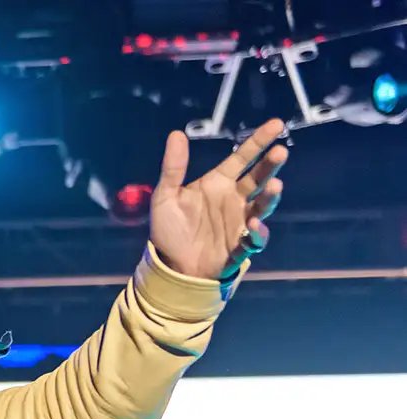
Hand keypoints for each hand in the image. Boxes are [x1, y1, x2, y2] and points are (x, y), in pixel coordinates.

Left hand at [150, 118, 287, 280]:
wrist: (170, 266)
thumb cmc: (169, 229)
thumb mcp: (165, 197)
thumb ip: (173, 168)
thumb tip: (176, 133)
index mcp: (218, 183)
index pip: (242, 158)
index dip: (259, 142)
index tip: (277, 124)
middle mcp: (234, 199)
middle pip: (258, 178)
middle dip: (270, 166)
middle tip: (280, 152)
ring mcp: (240, 222)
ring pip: (262, 206)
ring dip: (270, 197)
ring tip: (274, 186)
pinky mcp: (240, 246)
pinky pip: (254, 239)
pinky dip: (256, 233)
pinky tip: (252, 226)